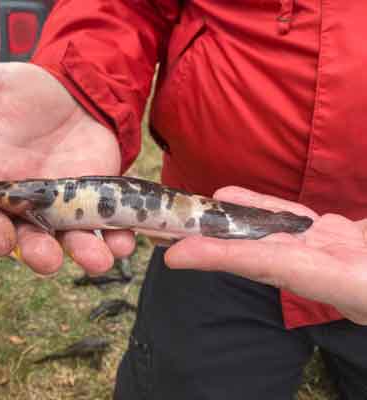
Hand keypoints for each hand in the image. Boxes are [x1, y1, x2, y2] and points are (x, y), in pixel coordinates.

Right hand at [0, 52, 134, 274]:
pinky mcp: (96, 202)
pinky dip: (115, 237)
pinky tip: (125, 240)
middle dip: (38, 253)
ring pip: (70, 241)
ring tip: (100, 258)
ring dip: (85, 253)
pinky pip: (105, 228)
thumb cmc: (31, 96)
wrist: (76, 96)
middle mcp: (30, 205)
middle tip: (48, 261)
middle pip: (29, 239)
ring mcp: (65, 208)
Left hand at [165, 186, 366, 324]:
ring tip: (189, 210)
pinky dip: (262, 209)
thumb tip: (304, 237)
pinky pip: (291, 221)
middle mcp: (322, 269)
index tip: (175, 257)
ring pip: (267, 233)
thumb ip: (351, 261)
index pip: (269, 267)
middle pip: (254, 253)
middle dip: (208, 243)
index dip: (221, 259)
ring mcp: (326, 253)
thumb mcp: (365, 274)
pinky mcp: (335, 239)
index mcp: (339, 280)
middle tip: (162, 232)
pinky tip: (233, 198)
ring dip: (227, 223)